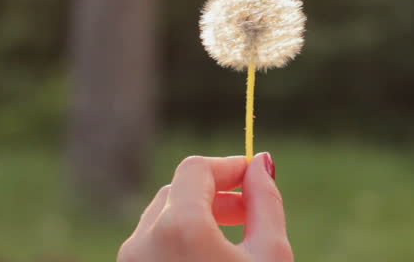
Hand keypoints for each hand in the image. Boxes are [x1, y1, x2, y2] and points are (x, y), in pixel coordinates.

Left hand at [118, 152, 292, 261]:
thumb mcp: (270, 254)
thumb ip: (266, 201)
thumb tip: (261, 162)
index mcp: (179, 227)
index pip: (197, 168)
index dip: (229, 166)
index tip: (256, 178)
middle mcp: (143, 241)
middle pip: (179, 190)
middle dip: (216, 193)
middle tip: (250, 213)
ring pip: (163, 217)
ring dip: (198, 216)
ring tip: (233, 239)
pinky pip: (151, 243)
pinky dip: (180, 239)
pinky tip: (208, 257)